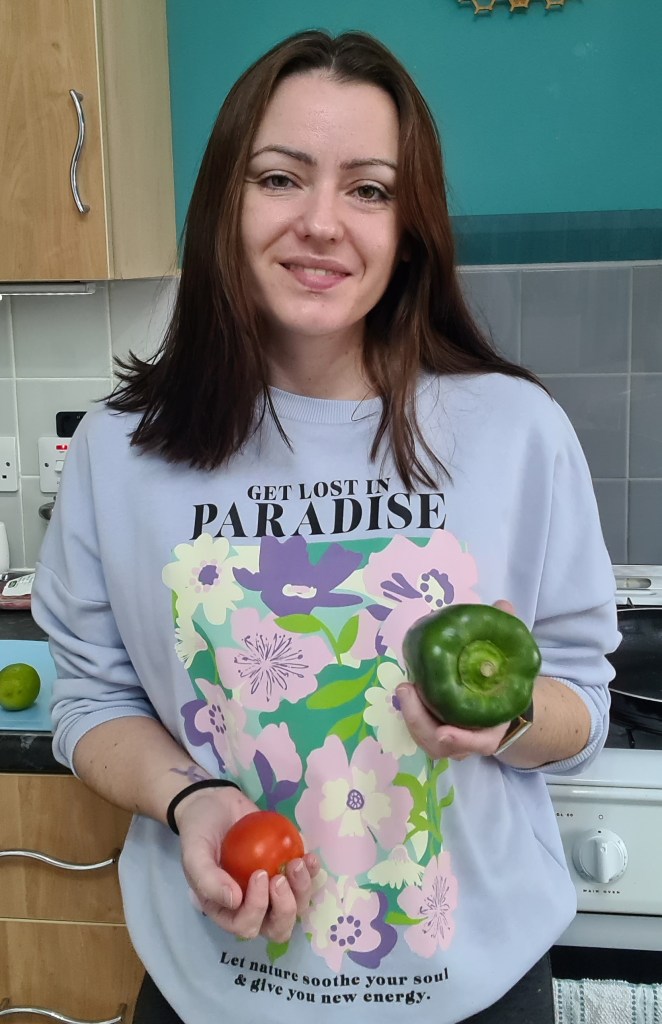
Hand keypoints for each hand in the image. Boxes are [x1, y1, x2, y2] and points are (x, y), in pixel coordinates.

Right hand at [175, 785, 319, 942]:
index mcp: (226, 910)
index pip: (246, 926)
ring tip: (297, 863)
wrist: (214, 804)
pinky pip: (306, 880)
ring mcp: (272, 889)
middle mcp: (251, 906)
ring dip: (302, 890)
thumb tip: (235, 901)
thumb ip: (208, 879)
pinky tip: (309, 857)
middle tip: (279, 877)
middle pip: (277, 927)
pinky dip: (312, 873)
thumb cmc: (200, 832)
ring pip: (297, 907)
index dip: (257, 908)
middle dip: (285, 908)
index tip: (258, 874)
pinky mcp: (285, 869)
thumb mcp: (194, 853)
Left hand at [397, 597, 516, 760]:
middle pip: (441, 744)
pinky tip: (405, 690)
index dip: (462, 739)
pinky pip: (420, 729)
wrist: (502, 701)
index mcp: (493, 728)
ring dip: (411, 717)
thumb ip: (508, 634)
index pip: (480, 742)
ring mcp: (451, 737)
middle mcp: (470, 738)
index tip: (444, 732)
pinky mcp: (435, 727)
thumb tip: (503, 605)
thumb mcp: (510, 659)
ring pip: (426, 739)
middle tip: (407, 690)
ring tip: (403, 688)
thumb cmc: (502, 682)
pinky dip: (410, 713)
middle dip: (420, 721)